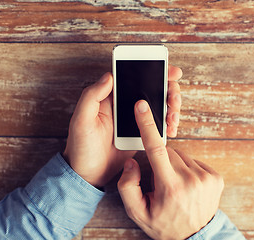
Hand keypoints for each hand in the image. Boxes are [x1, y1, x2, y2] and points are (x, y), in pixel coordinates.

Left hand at [63, 65, 182, 187]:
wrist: (89, 174)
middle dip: (169, 90)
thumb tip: (108, 76)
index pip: (133, 76)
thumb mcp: (81, 120)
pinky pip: (158, 124)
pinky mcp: (141, 133)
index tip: (170, 71)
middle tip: (173, 100)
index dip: (153, 70)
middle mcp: (124, 104)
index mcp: (110, 97)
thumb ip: (91, 96)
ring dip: (171, 107)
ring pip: (159, 105)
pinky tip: (170, 129)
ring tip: (173, 118)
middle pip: (152, 88)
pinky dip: (168, 124)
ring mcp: (135, 119)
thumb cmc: (81, 147)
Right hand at [117, 100, 223, 238]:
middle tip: (160, 180)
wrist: (195, 237)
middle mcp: (191, 179)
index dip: (148, 126)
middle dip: (160, 160)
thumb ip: (128, 186)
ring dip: (173, 164)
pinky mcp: (216, 176)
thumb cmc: (164, 224)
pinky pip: (193, 160)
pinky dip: (186, 167)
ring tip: (174, 184)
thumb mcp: (137, 212)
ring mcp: (206, 177)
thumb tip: (133, 161)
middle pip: (168, 151)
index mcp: (170, 187)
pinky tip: (185, 183)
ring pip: (181, 155)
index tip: (142, 107)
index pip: (156, 149)